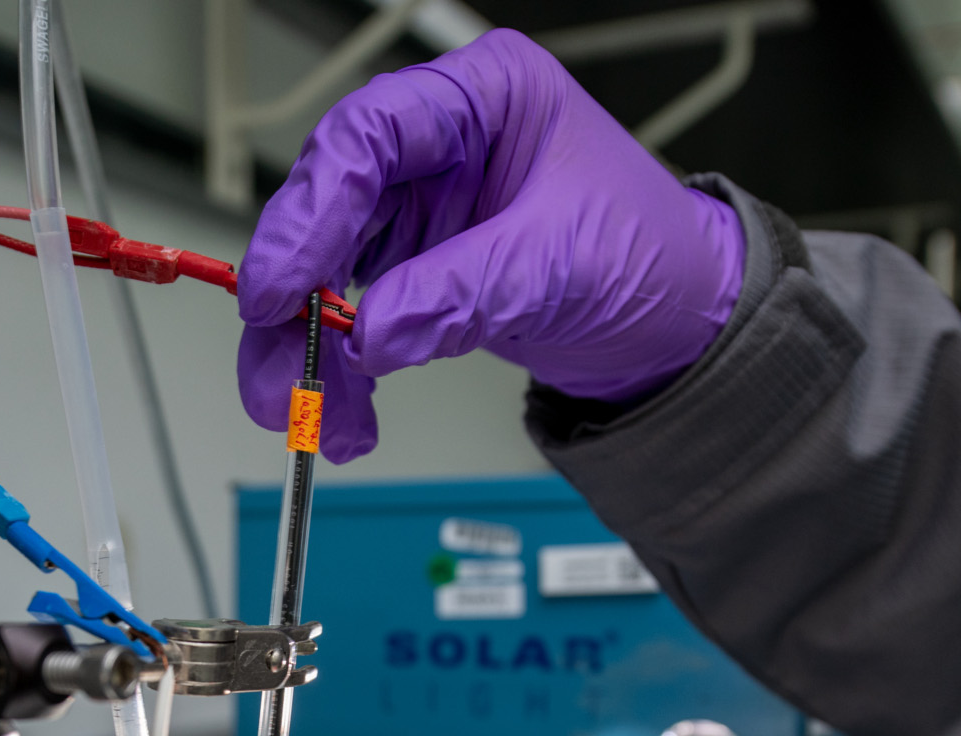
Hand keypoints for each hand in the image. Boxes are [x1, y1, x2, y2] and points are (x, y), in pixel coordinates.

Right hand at [236, 28, 745, 462]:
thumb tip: (373, 334)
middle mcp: (442, 146)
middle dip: (296, 294)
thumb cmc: (650, 255)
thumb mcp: (558, 266)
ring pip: (327, 271)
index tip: (282, 284)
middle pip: (331, 205)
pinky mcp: (419, 272)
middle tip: (280, 358)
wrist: (679, 325)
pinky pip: (355, 319)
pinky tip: (348, 413)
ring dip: (309, 349)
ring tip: (308, 411)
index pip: (370, 135)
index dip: (313, 208)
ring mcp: (424, 211)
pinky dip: (345, 371)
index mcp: (484, 98)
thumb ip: (460, 294)